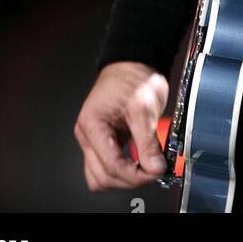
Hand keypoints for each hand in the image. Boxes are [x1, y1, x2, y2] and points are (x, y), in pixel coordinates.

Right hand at [74, 62, 168, 190]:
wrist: (134, 62)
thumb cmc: (134, 76)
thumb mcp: (144, 106)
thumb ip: (148, 141)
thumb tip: (155, 167)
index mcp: (92, 124)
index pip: (110, 165)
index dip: (134, 174)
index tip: (154, 172)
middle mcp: (88, 134)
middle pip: (101, 177)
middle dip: (128, 179)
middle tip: (152, 171)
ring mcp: (94, 139)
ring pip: (101, 177)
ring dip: (123, 178)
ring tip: (145, 168)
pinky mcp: (104, 141)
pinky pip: (108, 167)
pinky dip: (123, 170)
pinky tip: (139, 163)